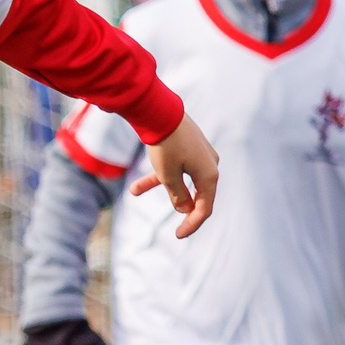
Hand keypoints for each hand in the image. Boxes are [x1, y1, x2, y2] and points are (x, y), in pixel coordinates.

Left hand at [130, 114, 217, 238]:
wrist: (159, 109)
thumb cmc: (165, 145)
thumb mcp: (167, 175)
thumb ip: (177, 195)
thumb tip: (185, 209)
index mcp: (209, 175)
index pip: (204, 207)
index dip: (192, 224)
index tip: (178, 236)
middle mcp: (209, 165)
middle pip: (198, 195)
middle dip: (182, 209)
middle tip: (173, 226)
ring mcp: (200, 155)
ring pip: (182, 179)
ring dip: (160, 187)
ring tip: (135, 190)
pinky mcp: (189, 147)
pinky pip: (177, 167)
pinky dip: (159, 175)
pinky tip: (135, 185)